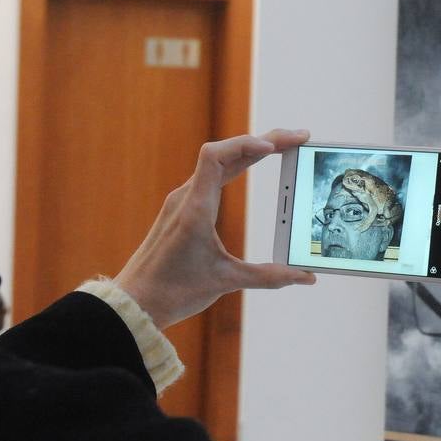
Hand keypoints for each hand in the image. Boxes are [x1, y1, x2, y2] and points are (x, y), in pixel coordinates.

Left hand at [114, 129, 315, 328]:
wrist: (134, 302)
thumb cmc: (172, 291)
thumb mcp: (225, 281)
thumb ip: (268, 276)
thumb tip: (306, 277)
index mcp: (195, 209)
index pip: (216, 157)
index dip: (246, 144)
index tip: (275, 146)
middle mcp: (186, 198)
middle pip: (226, 153)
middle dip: (264, 142)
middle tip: (299, 138)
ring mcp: (182, 201)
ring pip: (218, 161)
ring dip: (250, 150)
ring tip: (282, 147)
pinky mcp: (181, 209)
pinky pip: (211, 174)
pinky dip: (236, 164)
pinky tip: (251, 165)